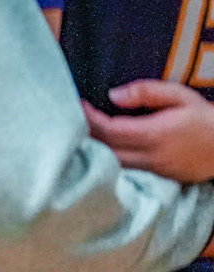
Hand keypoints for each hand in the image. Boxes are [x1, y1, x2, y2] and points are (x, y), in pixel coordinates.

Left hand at [84, 81, 213, 183]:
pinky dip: (108, 161)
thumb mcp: (181, 96)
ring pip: (110, 164)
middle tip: (72, 119)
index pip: (108, 130)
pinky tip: (101, 151)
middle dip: (84, 135)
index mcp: (154, 135)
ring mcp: (151, 172)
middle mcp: (149, 157)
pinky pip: (124, 171)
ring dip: (94, 150)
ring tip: (81, 134)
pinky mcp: (156, 179)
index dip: (88, 118)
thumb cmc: (206, 117)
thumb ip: (147, 92)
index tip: (77, 105)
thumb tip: (113, 95)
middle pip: (103, 150)